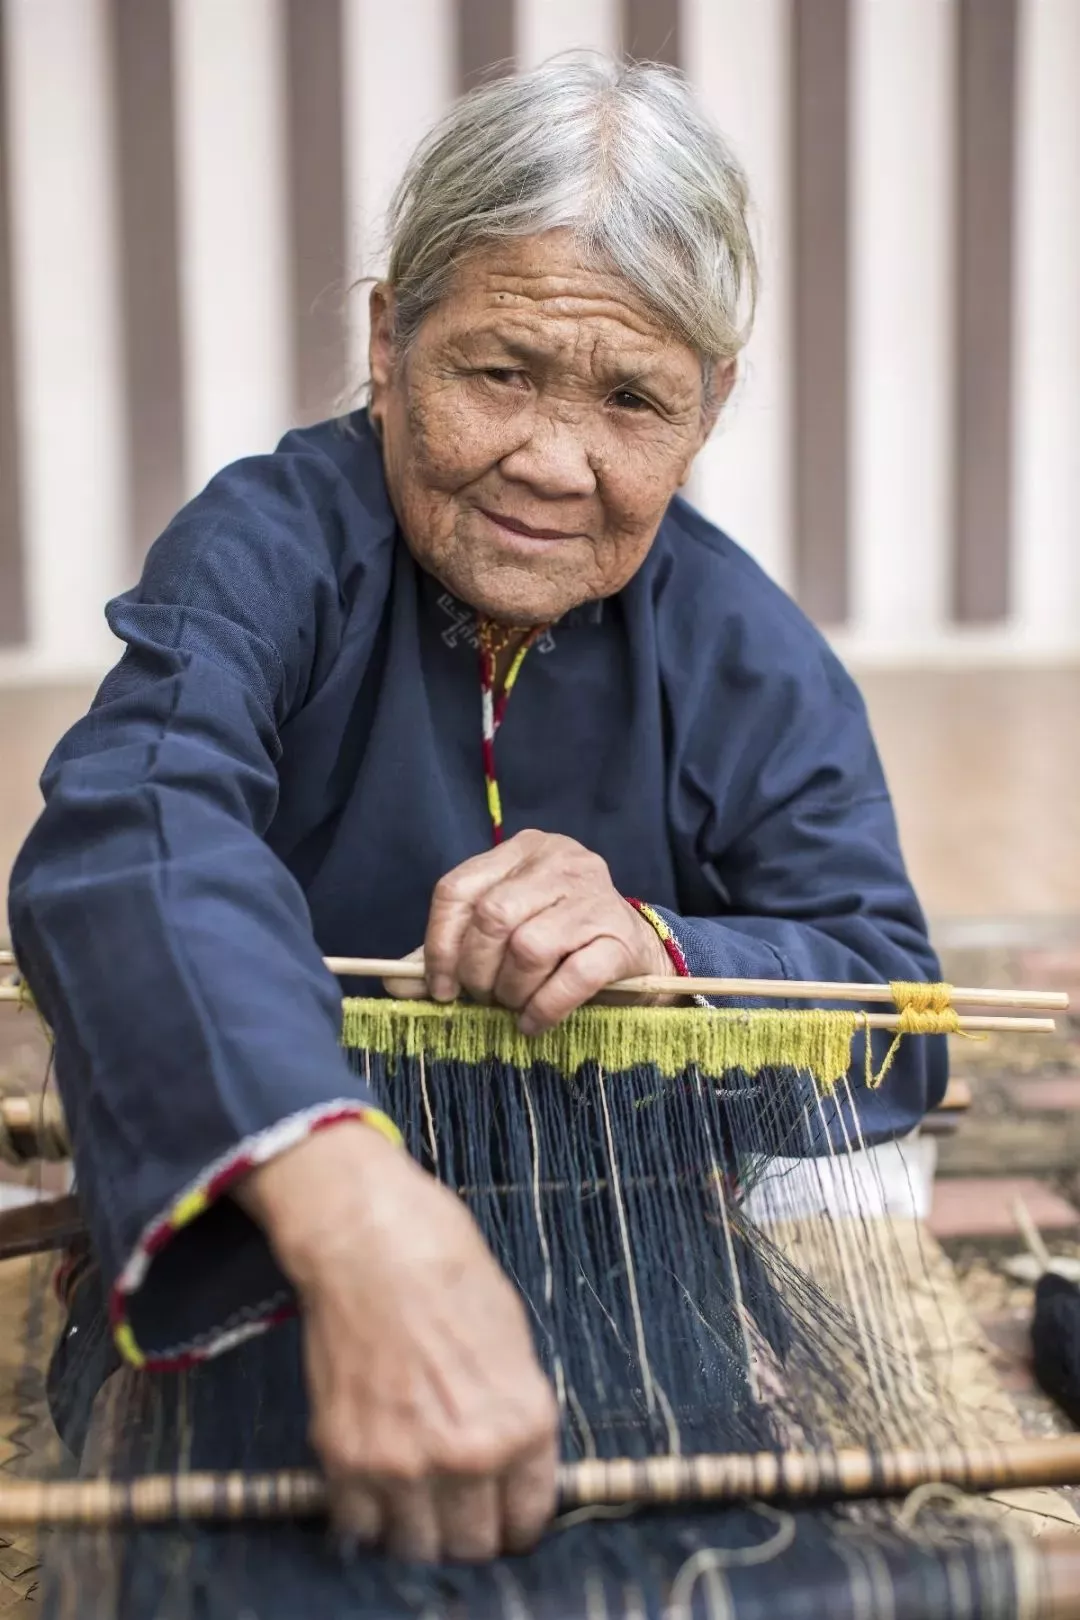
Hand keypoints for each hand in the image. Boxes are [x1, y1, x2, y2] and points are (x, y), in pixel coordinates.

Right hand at [235, 1122, 557, 1560]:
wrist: (370, 1241)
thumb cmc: (445, 1269)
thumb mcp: (513, 1339)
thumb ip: (513, 1412)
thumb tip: (513, 1460)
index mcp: (523, 1423)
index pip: (528, 1518)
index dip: (516, 1520)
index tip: (504, 1517)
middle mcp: (469, 1455)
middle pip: (474, 1545)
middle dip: (471, 1529)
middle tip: (460, 1507)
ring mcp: (403, 1463)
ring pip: (417, 1548)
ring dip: (419, 1529)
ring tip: (418, 1498)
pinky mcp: (346, 1457)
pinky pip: (359, 1525)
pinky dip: (367, 1514)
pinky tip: (377, 1483)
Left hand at [384, 830, 676, 1031]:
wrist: (640, 955)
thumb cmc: (561, 942)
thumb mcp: (504, 934)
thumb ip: (451, 952)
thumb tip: (395, 984)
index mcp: (522, 851)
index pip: (458, 888)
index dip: (438, 943)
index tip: (439, 986)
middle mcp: (560, 862)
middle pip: (492, 916)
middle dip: (476, 969)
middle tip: (483, 997)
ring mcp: (595, 898)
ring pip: (530, 946)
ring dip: (512, 990)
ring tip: (514, 1006)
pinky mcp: (621, 939)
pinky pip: (572, 978)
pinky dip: (545, 1008)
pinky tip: (535, 1022)